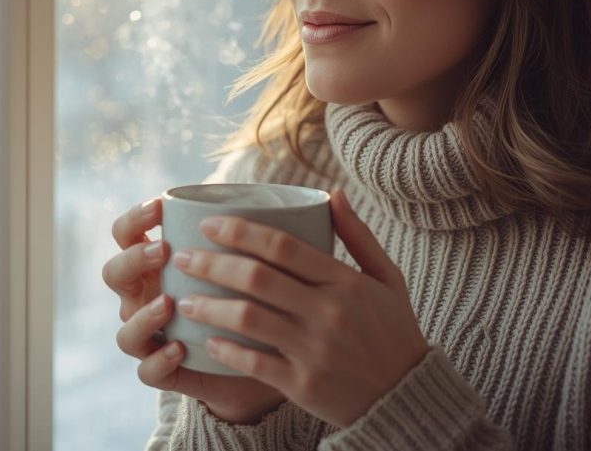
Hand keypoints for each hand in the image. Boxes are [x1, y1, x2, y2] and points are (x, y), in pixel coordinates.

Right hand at [102, 198, 284, 423]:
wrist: (276, 365)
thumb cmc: (273, 304)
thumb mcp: (279, 266)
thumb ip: (296, 233)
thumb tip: (335, 193)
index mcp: (165, 264)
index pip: (131, 233)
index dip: (136, 217)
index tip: (160, 204)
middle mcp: (152, 298)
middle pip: (115, 275)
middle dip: (132, 259)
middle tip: (164, 249)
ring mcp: (156, 338)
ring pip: (125, 329)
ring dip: (144, 313)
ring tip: (170, 304)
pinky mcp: (170, 373)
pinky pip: (148, 372)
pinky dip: (159, 360)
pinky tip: (179, 347)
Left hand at [172, 189, 428, 427]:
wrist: (408, 396)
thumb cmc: (393, 330)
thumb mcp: (387, 277)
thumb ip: (358, 235)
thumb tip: (333, 192)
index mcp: (345, 281)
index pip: (282, 246)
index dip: (240, 231)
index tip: (208, 224)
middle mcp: (328, 312)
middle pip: (256, 278)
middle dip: (211, 264)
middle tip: (181, 257)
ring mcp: (315, 350)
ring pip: (248, 319)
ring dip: (209, 307)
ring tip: (183, 300)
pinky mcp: (304, 385)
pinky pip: (254, 363)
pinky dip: (226, 351)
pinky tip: (207, 341)